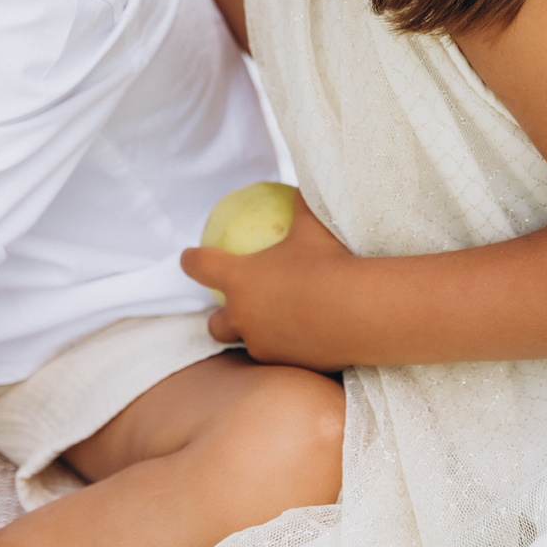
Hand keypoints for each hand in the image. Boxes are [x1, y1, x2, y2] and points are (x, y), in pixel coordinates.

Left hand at [181, 196, 356, 372]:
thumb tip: (302, 181)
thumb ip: (301, 202)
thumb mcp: (313, 223)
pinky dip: (287, 348)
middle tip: (232, 308)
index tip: (189, 258)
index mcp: (240, 279)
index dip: (191, 261)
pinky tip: (307, 340)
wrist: (358, 311)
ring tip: (273, 328)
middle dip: (219, 318)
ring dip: (254, 336)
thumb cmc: (329, 261)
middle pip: (215, 324)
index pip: (201, 267)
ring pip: (248, 345)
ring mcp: (263, 344)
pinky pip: (280, 357)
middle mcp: (243, 316)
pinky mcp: (286, 365)